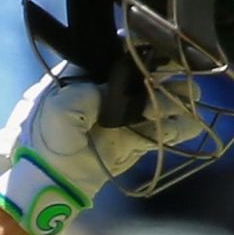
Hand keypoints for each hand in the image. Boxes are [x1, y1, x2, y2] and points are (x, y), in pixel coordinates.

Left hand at [0, 64, 201, 234]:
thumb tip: (116, 87)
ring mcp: (119, 119)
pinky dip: (177, 127)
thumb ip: (88, 91)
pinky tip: (187, 124)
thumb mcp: (58, 109)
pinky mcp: (130, 142)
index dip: (137, 51)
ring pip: (156, 102)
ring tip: (179, 102)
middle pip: (142, 77)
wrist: (49, 185)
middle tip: (180, 76)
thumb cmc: (47, 143)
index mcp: (79, 80)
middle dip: (163, 75)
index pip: (113, 56)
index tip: (159, 49)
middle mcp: (103, 95)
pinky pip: (160, 131)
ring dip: (173, 100)